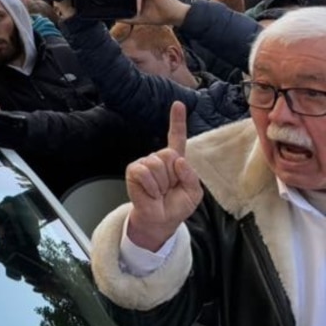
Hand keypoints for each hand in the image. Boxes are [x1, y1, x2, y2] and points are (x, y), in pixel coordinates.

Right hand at [125, 102, 202, 251]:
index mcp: (175, 161)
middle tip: (168, 189)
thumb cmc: (177, 206)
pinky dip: (150, 185)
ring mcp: (144, 163)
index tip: (177, 104)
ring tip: (159, 192)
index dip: (177, 121)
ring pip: (157, 164)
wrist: (161, 221)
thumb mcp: (193, 192)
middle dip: (172, 176)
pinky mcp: (133, 171)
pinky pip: (144, 171)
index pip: (176, 137)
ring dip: (161, 183)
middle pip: (169, 155)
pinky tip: (150, 192)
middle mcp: (158, 158)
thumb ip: (191, 175)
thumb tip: (178, 160)